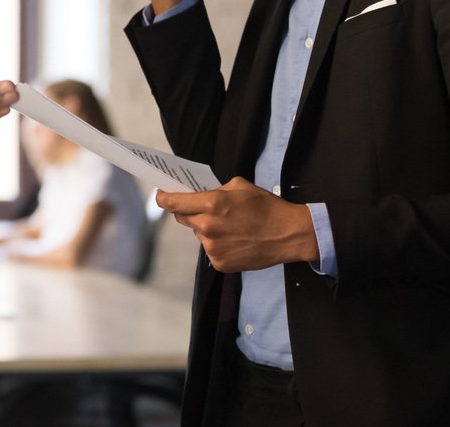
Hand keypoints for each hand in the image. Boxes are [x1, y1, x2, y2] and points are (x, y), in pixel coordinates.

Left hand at [156, 177, 318, 272]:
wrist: (289, 234)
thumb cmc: (266, 206)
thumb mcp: (239, 186)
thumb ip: (214, 191)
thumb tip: (198, 195)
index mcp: (211, 205)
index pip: (173, 202)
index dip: (163, 198)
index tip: (161, 196)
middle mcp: (208, 227)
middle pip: (183, 217)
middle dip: (189, 211)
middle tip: (204, 208)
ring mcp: (213, 247)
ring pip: (198, 233)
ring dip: (206, 228)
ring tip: (230, 226)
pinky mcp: (220, 262)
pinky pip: (210, 249)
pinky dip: (217, 244)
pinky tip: (235, 240)